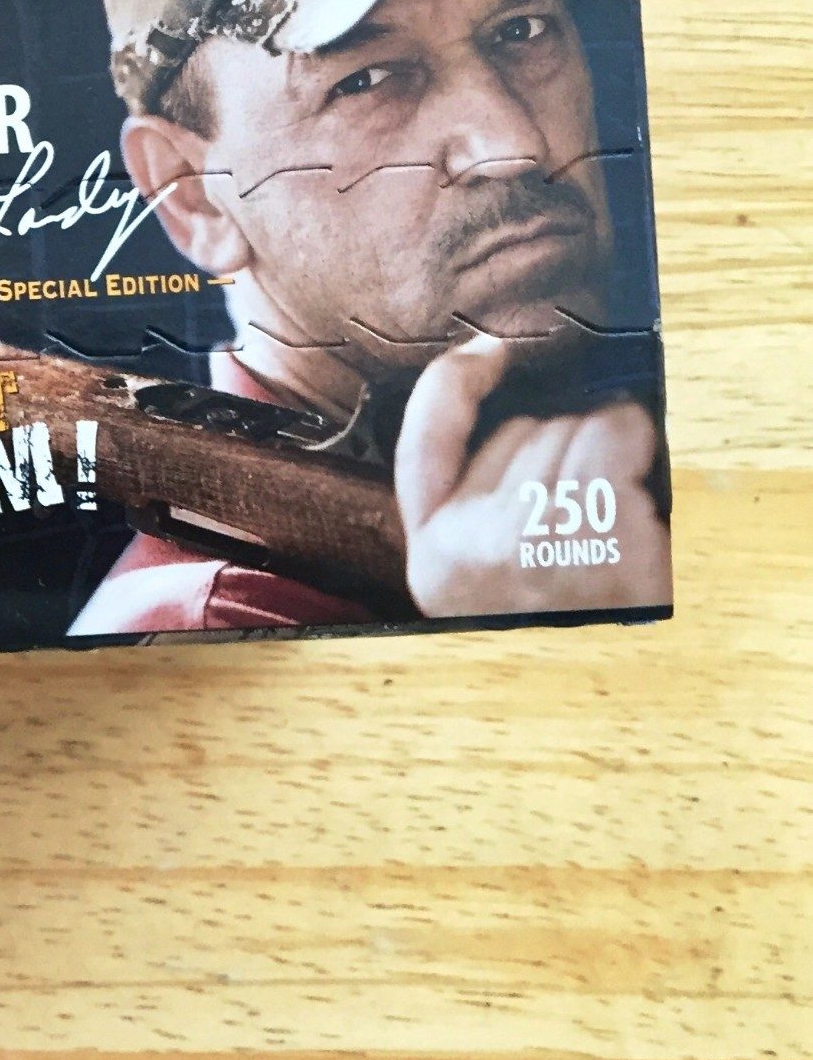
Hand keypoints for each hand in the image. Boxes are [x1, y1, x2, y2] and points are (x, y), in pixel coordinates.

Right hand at [394, 333, 670, 618]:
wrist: (609, 707)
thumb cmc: (550, 623)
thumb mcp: (481, 578)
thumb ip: (465, 502)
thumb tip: (495, 383)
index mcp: (434, 557)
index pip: (424, 438)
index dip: (455, 380)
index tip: (490, 352)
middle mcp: (477, 550)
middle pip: (520, 429)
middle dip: (555, 440)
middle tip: (578, 493)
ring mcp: (542, 548)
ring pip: (573, 428)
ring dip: (603, 442)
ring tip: (609, 495)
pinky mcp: (608, 544)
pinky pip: (618, 447)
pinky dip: (634, 453)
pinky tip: (634, 500)